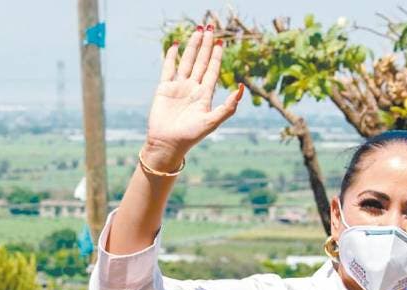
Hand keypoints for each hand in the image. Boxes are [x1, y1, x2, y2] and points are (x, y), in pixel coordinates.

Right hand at [143, 24, 243, 170]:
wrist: (168, 144)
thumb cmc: (191, 136)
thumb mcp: (212, 121)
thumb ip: (228, 107)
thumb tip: (241, 88)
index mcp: (205, 94)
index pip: (212, 70)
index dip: (217, 56)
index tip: (221, 41)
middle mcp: (193, 88)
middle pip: (201, 61)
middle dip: (206, 45)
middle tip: (210, 28)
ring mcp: (179, 87)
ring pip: (187, 61)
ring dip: (192, 46)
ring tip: (197, 30)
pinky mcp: (164, 88)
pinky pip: (168, 68)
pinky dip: (171, 56)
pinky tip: (175, 45)